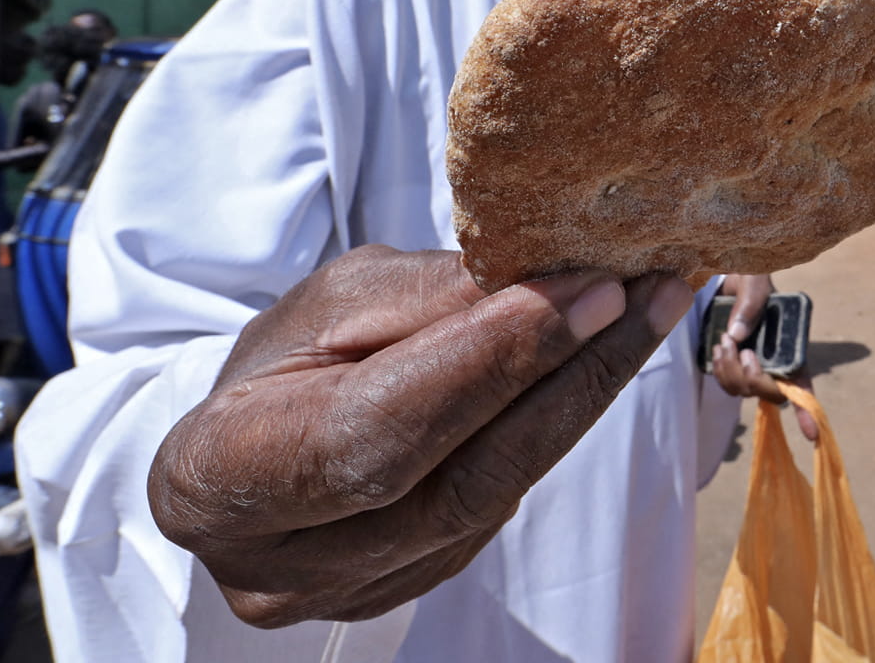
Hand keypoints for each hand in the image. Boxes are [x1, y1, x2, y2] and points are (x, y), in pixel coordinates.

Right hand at [148, 245, 694, 628]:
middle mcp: (283, 563)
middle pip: (461, 479)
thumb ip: (425, 300)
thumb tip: (546, 281)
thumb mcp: (329, 304)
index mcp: (224, 474)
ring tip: (650, 313)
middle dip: (570, 377)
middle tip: (651, 295)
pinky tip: (602, 365)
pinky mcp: (414, 591)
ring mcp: (352, 594)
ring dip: (585, 398)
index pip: (382, 424)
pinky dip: (559, 428)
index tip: (590, 290)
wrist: (253, 446)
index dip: (493, 359)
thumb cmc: (280, 362)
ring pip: (498, 498)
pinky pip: (503, 508)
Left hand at [709, 274, 817, 441]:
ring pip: (743, 391)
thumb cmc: (747, 274)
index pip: (802, 382)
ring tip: (723, 341)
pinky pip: (727, 384)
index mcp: (789, 344)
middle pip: (770, 393)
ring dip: (730, 372)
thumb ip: (751, 300)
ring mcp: (752, 366)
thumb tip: (738, 336)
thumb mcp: (753, 277)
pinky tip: (717, 350)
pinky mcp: (731, 366)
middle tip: (740, 349)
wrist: (722, 276)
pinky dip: (719, 371)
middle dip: (751, 378)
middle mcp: (774, 361)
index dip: (807, 408)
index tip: (812, 433)